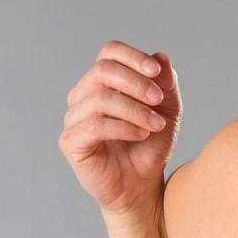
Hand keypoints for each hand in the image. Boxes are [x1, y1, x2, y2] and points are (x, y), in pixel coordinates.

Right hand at [58, 40, 180, 216]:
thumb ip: (165, 83)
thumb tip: (160, 56)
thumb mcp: (167, 110)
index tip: (156, 71)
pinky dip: (122, 127)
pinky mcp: (70, 142)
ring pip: (100, 98)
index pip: (109, 52)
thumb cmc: (150, 145)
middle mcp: (83, 95)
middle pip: (102, 70)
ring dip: (134, 109)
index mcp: (103, 82)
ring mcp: (74, 118)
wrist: (141, 184)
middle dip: (135, 82)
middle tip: (159, 100)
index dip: (132, 57)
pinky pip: (94, 126)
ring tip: (156, 125)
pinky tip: (141, 135)